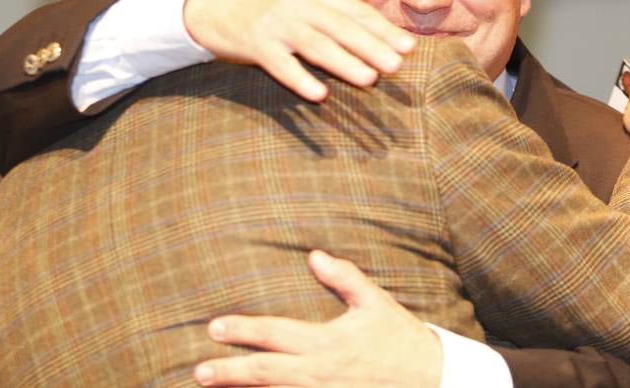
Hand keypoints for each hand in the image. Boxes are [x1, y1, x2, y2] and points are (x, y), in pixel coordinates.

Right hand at [184, 0, 415, 101]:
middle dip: (371, 46)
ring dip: (344, 62)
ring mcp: (275, 24)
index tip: (408, 46)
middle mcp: (297, 4)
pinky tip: (318, 94)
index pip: (354, 10)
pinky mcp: (254, 44)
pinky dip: (299, 79)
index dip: (382, 28)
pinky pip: (279, 65)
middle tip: (398, 65)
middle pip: (340, 27)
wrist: (210, 3)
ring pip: (315, 45)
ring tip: (370, 78)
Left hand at [193, 250, 442, 387]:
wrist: (430, 380)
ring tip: (212, 387)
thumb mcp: (374, 302)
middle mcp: (319, 374)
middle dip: (229, 372)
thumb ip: (344, 277)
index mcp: (327, 342)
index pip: (275, 335)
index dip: (243, 330)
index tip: (214, 327)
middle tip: (199, 370)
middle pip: (264, 373)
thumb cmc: (399, 339)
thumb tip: (314, 255)